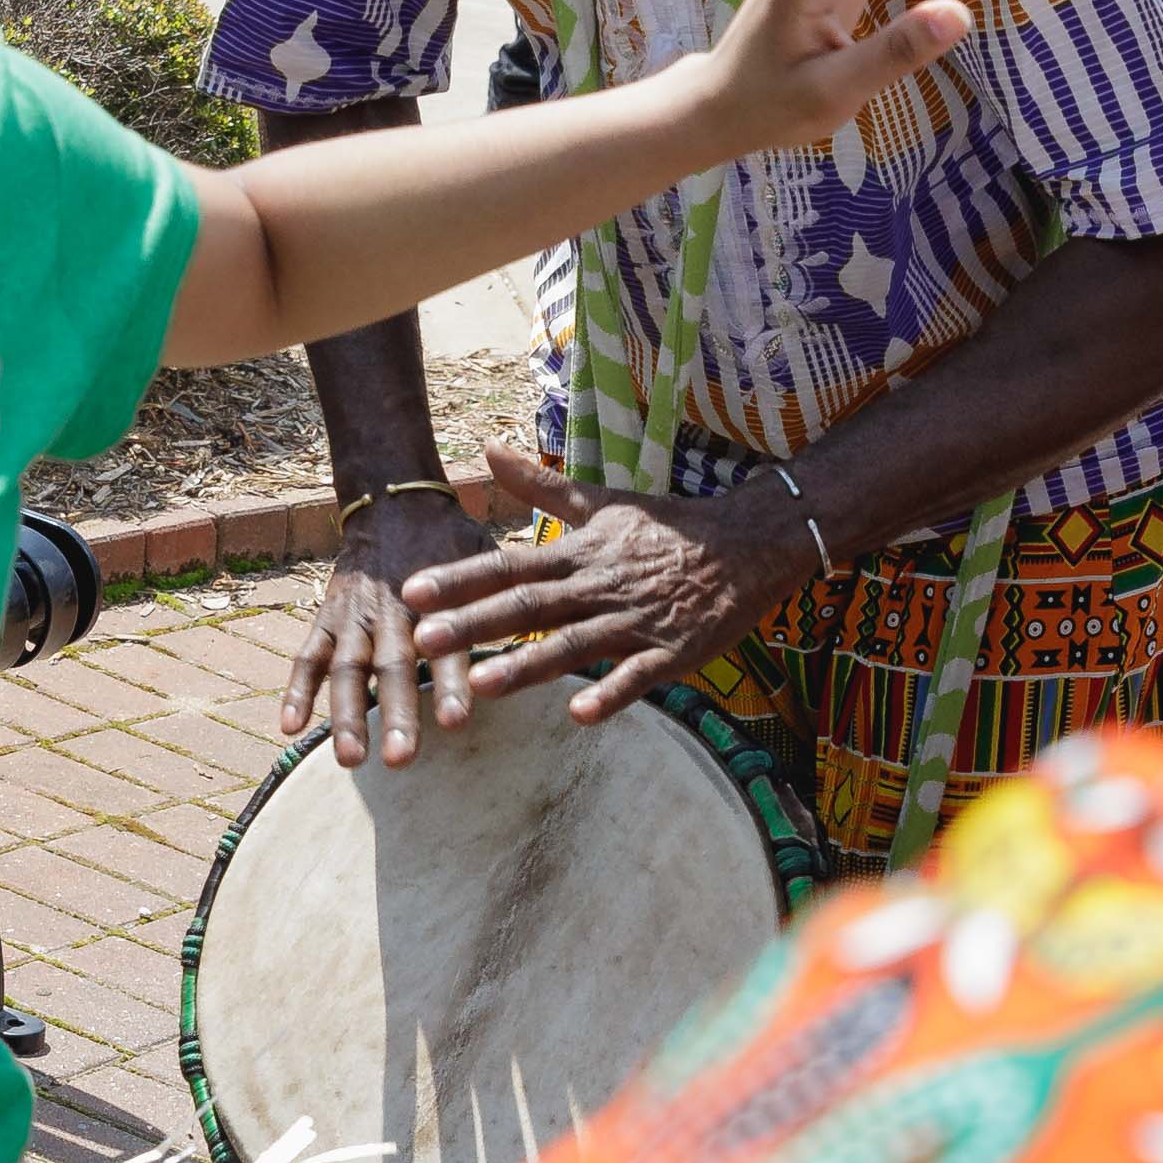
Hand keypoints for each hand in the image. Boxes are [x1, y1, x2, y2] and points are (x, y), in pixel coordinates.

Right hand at [277, 481, 486, 765]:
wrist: (394, 504)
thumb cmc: (450, 543)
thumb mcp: (485, 560)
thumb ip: (503, 603)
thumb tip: (544, 647)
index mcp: (435, 601)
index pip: (446, 648)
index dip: (451, 684)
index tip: (458, 723)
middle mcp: (391, 613)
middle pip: (392, 668)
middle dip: (396, 713)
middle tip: (403, 759)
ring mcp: (353, 620)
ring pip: (345, 671)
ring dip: (346, 714)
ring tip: (351, 759)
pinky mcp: (327, 621)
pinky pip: (306, 658)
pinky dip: (296, 691)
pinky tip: (290, 727)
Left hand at [395, 438, 817, 722]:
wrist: (751, 542)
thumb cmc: (667, 526)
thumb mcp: (602, 501)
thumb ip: (540, 485)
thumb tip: (487, 448)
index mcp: (577, 553)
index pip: (507, 565)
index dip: (458, 579)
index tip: (411, 590)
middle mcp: (598, 586)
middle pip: (527, 606)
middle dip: (473, 624)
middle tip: (421, 641)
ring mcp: (635, 621)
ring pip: (574, 645)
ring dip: (528, 666)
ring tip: (480, 686)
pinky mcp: (673, 652)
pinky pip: (639, 676)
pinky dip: (611, 693)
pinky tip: (579, 713)